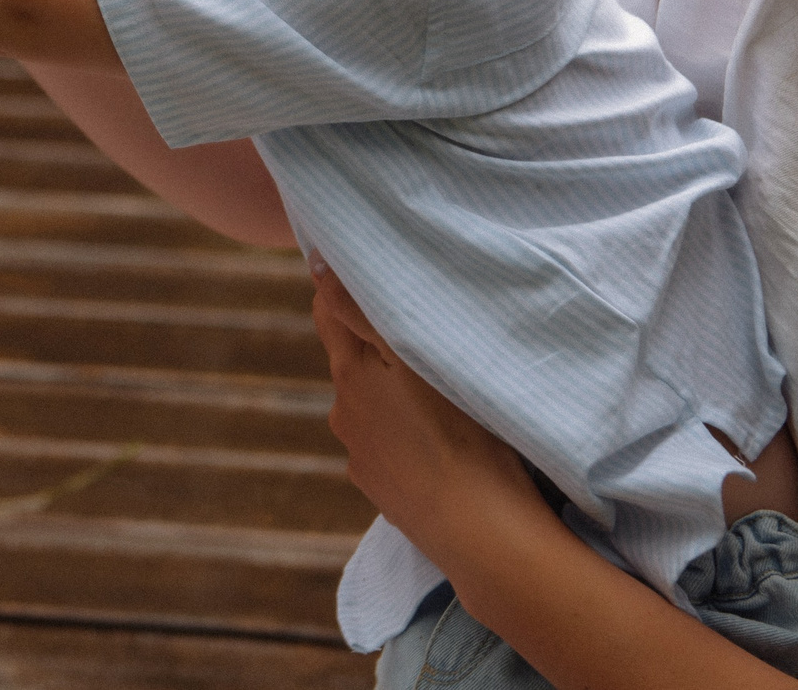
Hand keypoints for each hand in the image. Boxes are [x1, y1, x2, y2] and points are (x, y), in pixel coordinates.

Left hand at [311, 266, 541, 557]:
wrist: (480, 530)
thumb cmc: (460, 435)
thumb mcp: (414, 357)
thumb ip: (361, 312)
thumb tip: (317, 267)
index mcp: (349, 373)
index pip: (328, 310)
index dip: (345, 289)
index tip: (374, 281)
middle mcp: (343, 412)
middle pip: (352, 358)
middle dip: (378, 344)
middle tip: (424, 340)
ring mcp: (360, 455)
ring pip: (371, 403)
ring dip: (392, 393)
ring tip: (439, 399)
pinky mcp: (381, 488)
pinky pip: (388, 444)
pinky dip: (404, 435)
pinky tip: (438, 443)